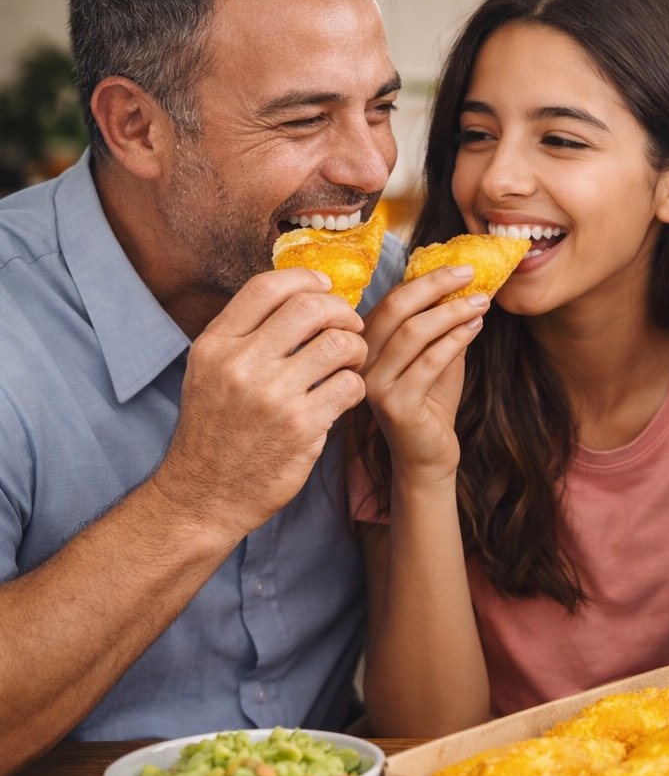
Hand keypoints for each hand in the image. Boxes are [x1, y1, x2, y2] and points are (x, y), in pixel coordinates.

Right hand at [153, 268, 368, 535]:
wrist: (205, 495)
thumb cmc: (216, 431)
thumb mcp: (209, 373)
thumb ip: (245, 335)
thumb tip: (298, 296)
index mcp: (215, 345)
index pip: (267, 287)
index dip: (306, 279)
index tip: (325, 287)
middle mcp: (241, 364)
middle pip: (311, 308)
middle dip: (341, 312)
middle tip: (349, 327)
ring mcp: (273, 396)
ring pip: (339, 344)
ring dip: (356, 349)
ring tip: (351, 362)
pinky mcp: (302, 426)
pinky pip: (350, 385)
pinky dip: (355, 386)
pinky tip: (344, 395)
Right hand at [360, 266, 486, 482]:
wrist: (428, 456)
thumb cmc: (432, 404)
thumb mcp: (438, 356)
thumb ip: (443, 325)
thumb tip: (465, 285)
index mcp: (367, 344)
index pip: (391, 300)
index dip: (425, 279)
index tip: (460, 267)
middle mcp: (363, 362)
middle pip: (395, 308)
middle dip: (435, 285)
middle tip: (470, 272)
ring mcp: (375, 384)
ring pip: (413, 332)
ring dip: (452, 311)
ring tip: (481, 302)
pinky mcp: (395, 404)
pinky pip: (428, 362)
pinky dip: (454, 340)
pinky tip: (474, 328)